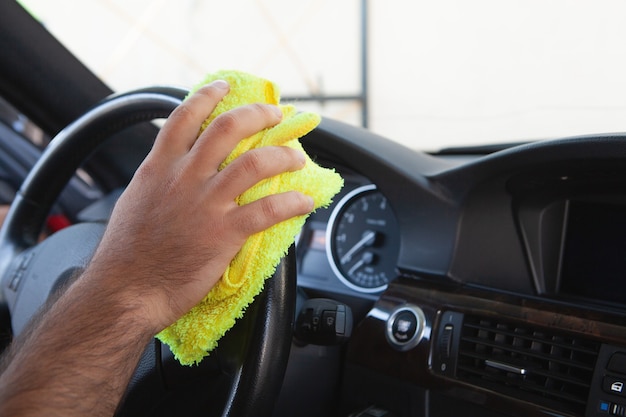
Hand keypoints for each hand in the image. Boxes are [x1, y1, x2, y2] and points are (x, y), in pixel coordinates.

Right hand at [86, 80, 313, 332]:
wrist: (125, 290)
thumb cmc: (127, 253)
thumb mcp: (136, 200)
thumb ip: (159, 178)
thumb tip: (174, 168)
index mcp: (159, 167)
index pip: (184, 116)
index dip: (207, 95)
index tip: (224, 86)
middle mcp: (184, 177)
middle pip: (228, 128)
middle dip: (258, 115)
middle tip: (274, 115)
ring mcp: (206, 204)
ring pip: (255, 163)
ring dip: (283, 156)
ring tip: (296, 158)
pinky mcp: (224, 233)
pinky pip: (268, 210)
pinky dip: (292, 202)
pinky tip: (304, 201)